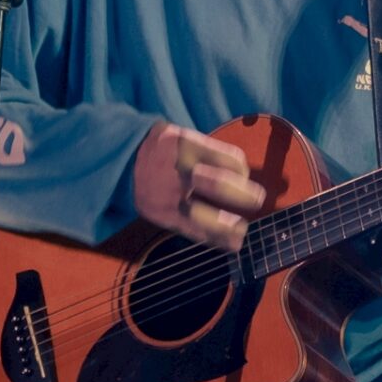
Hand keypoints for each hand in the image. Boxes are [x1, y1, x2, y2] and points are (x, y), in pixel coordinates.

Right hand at [132, 123, 264, 248]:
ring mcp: (170, 196)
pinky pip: (192, 231)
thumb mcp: (184, 137)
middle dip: (243, 196)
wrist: (124, 163)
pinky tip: (231, 243)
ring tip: (243, 230)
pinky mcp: (164, 215)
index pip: (227, 159)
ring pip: (204, 215)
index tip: (243, 176)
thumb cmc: (164, 150)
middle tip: (258, 199)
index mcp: (188, 145)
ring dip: (229, 226)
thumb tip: (244, 175)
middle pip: (218, 185)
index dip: (242, 169)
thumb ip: (210, 152)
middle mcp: (179, 171)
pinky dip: (214, 239)